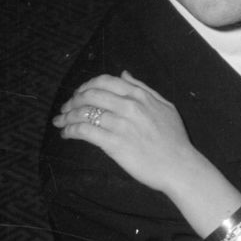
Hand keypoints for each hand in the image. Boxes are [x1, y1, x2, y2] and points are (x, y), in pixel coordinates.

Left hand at [52, 71, 207, 197]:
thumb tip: (124, 74)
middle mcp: (129, 106)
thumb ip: (144, 88)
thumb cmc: (175, 139)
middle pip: (90, 95)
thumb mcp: (166, 106)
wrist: (179, 166)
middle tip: (66, 108)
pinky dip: (71, 130)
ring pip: (84, 113)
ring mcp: (120, 125)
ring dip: (67, 116)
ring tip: (61, 122)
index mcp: (140, 95)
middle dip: (72, 100)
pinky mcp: (113, 143)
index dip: (87, 85)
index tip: (80, 94)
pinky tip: (67, 134)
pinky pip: (84, 131)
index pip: (105, 81)